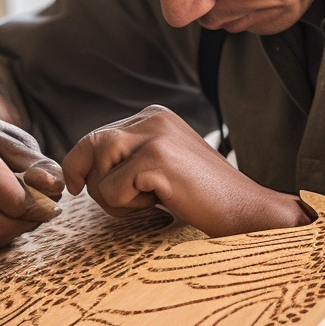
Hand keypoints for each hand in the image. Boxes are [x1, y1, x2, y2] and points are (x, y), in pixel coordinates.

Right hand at [0, 78, 64, 252]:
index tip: (50, 193)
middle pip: (1, 228)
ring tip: (23, 207)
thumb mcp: (10, 132)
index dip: (40, 202)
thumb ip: (36, 162)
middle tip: (43, 207)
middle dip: (30, 222)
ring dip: (14, 230)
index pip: (14, 201)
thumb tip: (55, 188)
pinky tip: (0, 212)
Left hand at [62, 105, 310, 237]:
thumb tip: (79, 169)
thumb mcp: (160, 167)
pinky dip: (128, 207)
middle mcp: (151, 118)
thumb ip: (128, 158)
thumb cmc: (203, 198)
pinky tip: (161, 203)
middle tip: (124, 202)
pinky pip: (111, 189)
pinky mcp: (156, 159)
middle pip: (90, 146)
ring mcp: (154, 136)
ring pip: (97, 169)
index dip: (80, 165)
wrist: (246, 210)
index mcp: (153, 116)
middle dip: (92, 181)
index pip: (96, 136)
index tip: (78, 186)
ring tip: (148, 202)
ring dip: (112, 198)